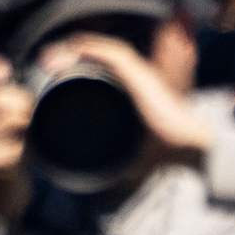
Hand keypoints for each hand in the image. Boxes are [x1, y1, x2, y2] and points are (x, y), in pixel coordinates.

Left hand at [42, 31, 216, 169]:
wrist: (189, 146)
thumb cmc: (166, 151)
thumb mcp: (131, 156)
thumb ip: (116, 163)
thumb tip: (101, 187)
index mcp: (134, 90)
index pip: (102, 66)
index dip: (78, 64)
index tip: (54, 73)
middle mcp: (137, 76)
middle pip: (98, 54)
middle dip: (69, 55)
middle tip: (45, 63)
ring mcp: (139, 74)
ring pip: (102, 50)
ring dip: (74, 50)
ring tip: (50, 58)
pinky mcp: (140, 75)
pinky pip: (111, 54)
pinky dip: (91, 49)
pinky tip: (73, 47)